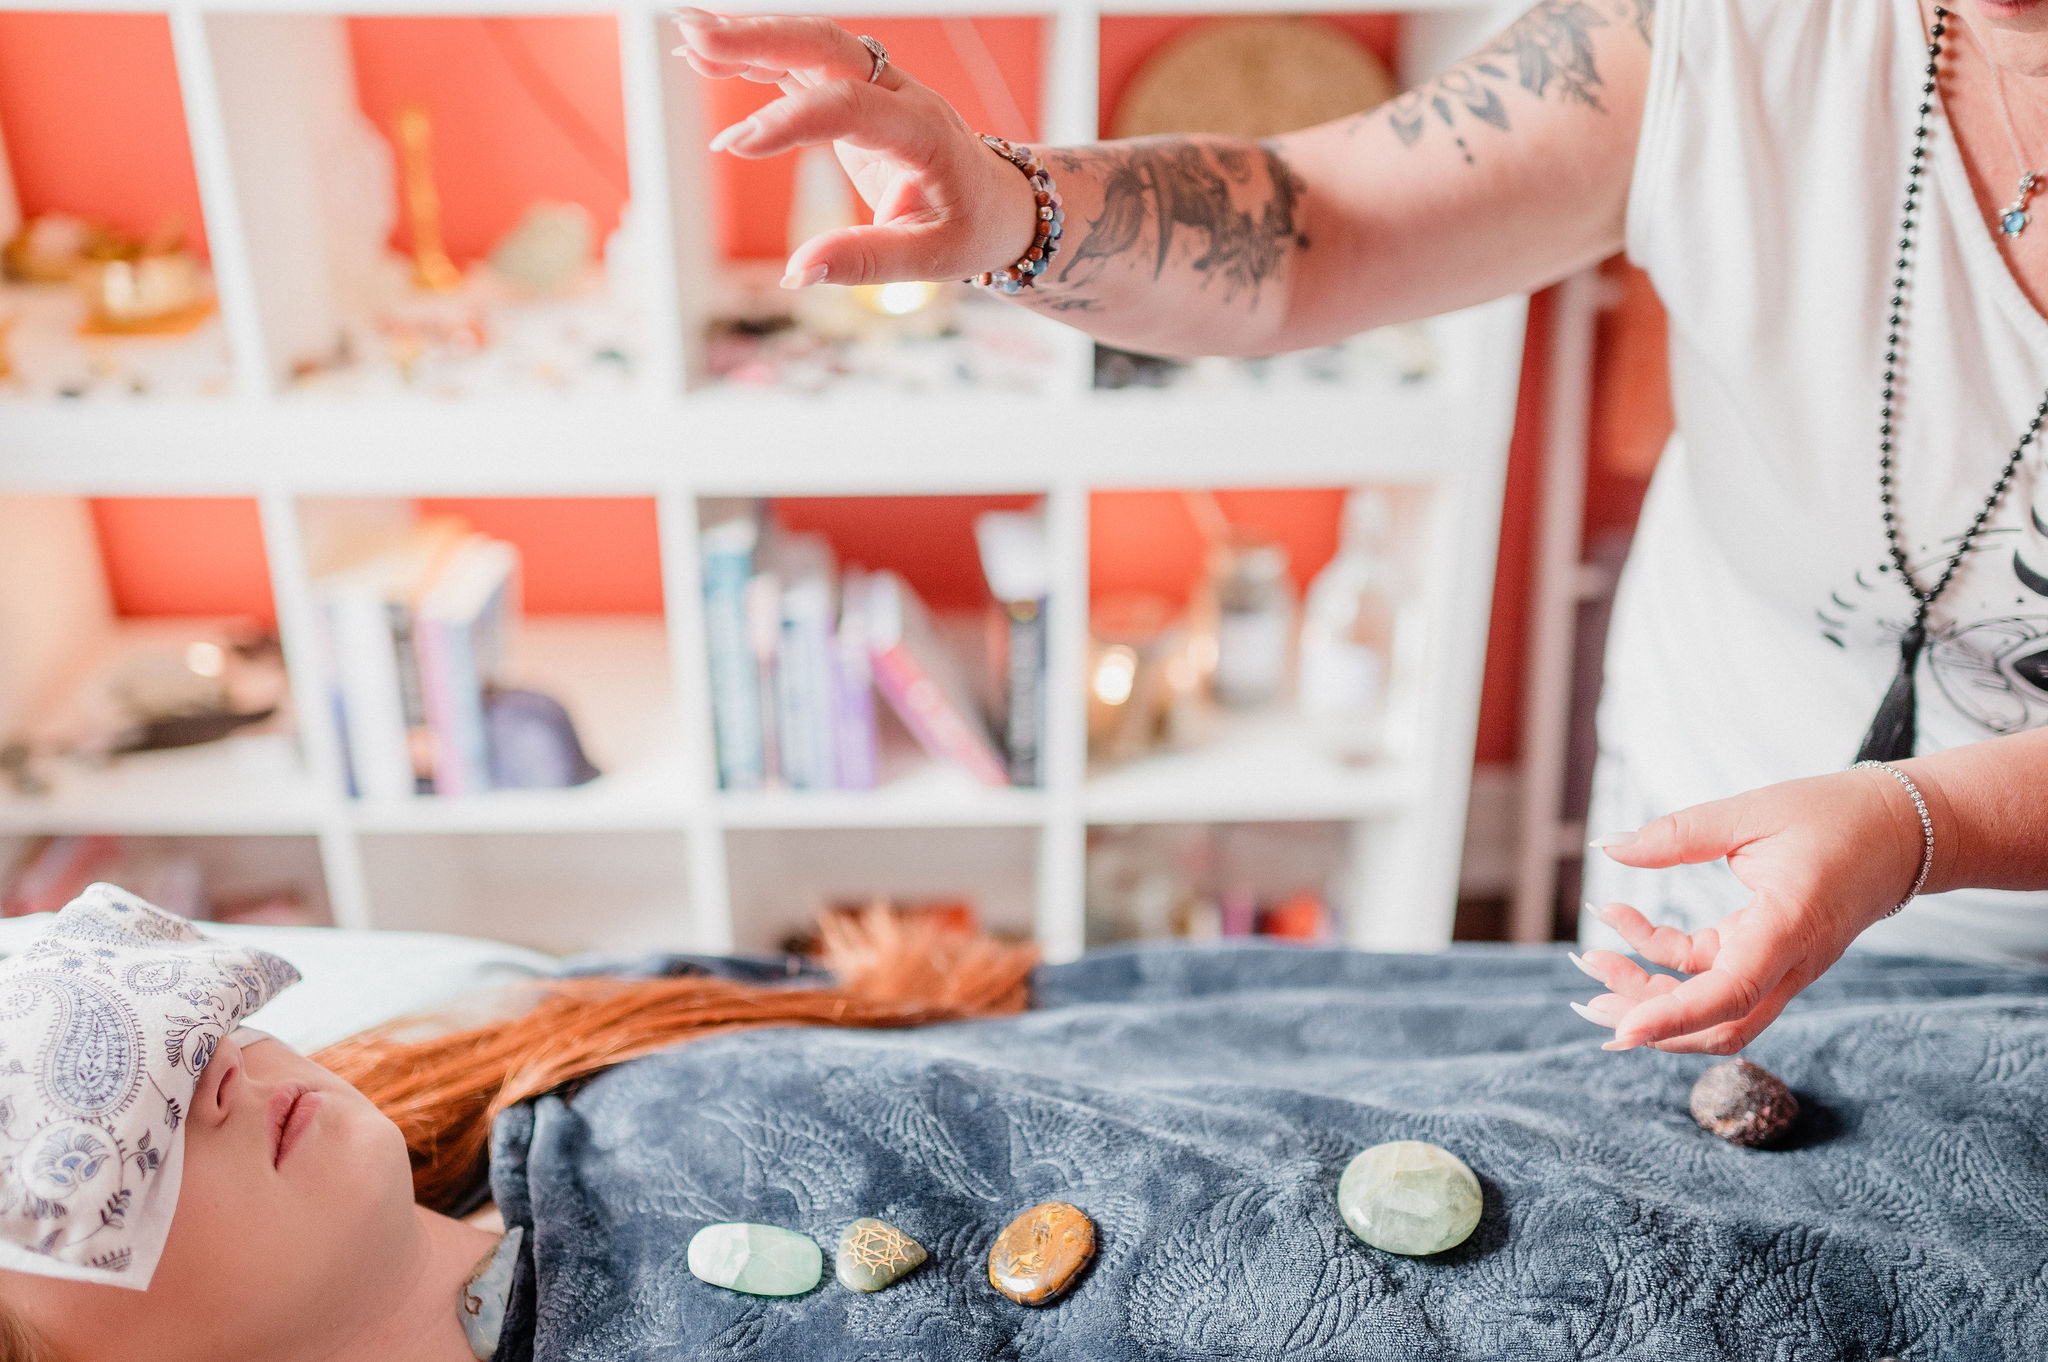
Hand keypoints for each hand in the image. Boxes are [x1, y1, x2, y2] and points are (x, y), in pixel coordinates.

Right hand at [672, 10, 1039, 286]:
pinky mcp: (858, 92)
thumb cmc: (971, 230)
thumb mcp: (932, 259)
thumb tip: (797, 274)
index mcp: (924, 132)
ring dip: (751, 37)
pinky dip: (758, 56)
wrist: (1001, 201)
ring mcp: (881, 86)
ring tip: (688, 38)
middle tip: (697, 37)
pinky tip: (707, 58)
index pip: (851, 107)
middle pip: (829, 47)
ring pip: (813, 44)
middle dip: (762, 39)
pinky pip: (806, 63)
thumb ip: (865, 261)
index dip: (791, 121)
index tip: (734, 147)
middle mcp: (901, 95)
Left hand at [1566, 765, 1931, 1054]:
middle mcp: (1788, 963)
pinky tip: (1624, 925)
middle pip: (1715, 1024)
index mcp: (1789, 927)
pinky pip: (1712, 979)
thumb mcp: (1751, 813)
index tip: (1622, 1031)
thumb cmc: (1835, 816)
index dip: (1672, 1017)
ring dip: (1650, 999)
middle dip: (1646, 1021)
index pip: (1729, 993)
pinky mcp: (1768, 959)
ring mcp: (1780, 969)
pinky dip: (1665, 965)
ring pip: (1712, 1011)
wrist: (1902, 833)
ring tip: (1592, 966)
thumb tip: (1609, 846)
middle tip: (1583, 999)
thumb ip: (1678, 834)